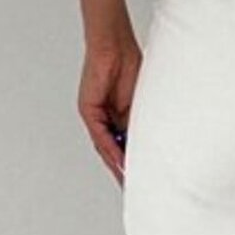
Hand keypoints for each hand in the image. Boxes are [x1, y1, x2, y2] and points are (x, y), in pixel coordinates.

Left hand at [79, 37, 142, 183]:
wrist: (115, 47)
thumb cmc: (130, 66)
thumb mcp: (140, 103)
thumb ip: (139, 126)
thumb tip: (146, 148)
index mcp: (118, 117)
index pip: (124, 145)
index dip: (132, 163)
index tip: (145, 178)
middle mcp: (105, 119)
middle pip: (113, 151)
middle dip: (124, 170)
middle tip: (135, 188)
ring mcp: (96, 116)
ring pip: (105, 147)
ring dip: (116, 164)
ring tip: (129, 180)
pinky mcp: (89, 110)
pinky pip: (100, 135)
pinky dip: (110, 149)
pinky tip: (120, 161)